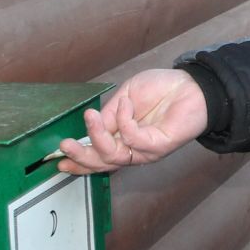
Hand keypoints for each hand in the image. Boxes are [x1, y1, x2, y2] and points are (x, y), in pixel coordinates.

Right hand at [56, 68, 208, 173]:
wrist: (192, 85)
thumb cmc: (161, 90)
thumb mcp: (125, 97)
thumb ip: (109, 114)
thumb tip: (92, 126)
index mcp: (123, 140)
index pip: (98, 157)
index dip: (78, 160)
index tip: (58, 158)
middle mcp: (133, 150)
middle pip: (103, 164)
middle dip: (81, 156)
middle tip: (64, 145)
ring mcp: (146, 151)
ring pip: (115, 156)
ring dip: (97, 137)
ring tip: (90, 116)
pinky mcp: (159, 146)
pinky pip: (134, 139)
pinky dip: (125, 120)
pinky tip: (127, 104)